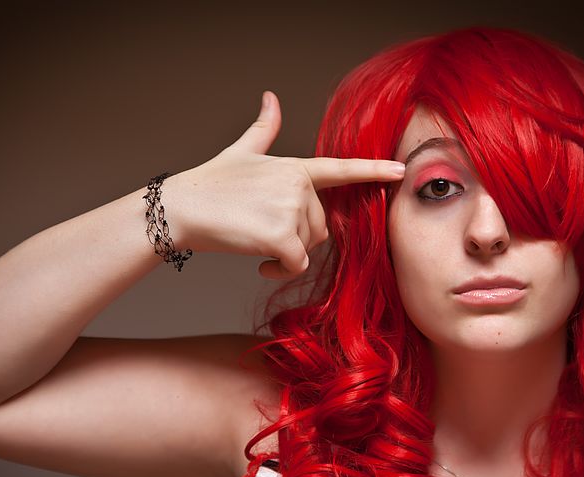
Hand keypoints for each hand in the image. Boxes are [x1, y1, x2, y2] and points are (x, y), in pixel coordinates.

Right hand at [164, 91, 405, 279]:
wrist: (182, 207)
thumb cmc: (209, 184)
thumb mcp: (240, 152)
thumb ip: (264, 130)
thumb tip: (271, 98)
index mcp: (294, 167)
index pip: (340, 169)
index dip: (373, 170)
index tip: (401, 170)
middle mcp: (298, 185)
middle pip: (320, 227)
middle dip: (296, 237)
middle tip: (263, 233)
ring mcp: (291, 209)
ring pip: (307, 247)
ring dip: (285, 254)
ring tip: (256, 244)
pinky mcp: (282, 236)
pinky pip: (296, 265)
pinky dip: (280, 271)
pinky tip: (261, 266)